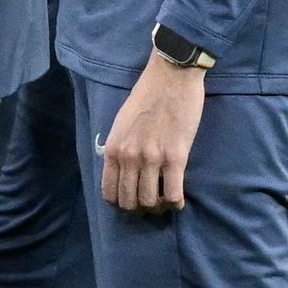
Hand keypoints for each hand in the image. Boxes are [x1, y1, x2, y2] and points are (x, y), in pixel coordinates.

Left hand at [103, 54, 208, 214]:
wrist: (170, 78)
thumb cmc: (146, 97)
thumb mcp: (120, 124)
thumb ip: (118, 147)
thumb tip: (121, 170)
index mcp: (112, 150)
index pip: (109, 193)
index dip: (120, 204)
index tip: (131, 202)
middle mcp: (128, 158)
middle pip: (130, 201)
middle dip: (140, 209)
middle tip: (151, 205)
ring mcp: (152, 159)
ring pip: (151, 201)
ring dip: (159, 208)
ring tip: (165, 203)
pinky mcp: (177, 156)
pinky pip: (174, 192)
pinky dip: (176, 203)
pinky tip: (178, 201)